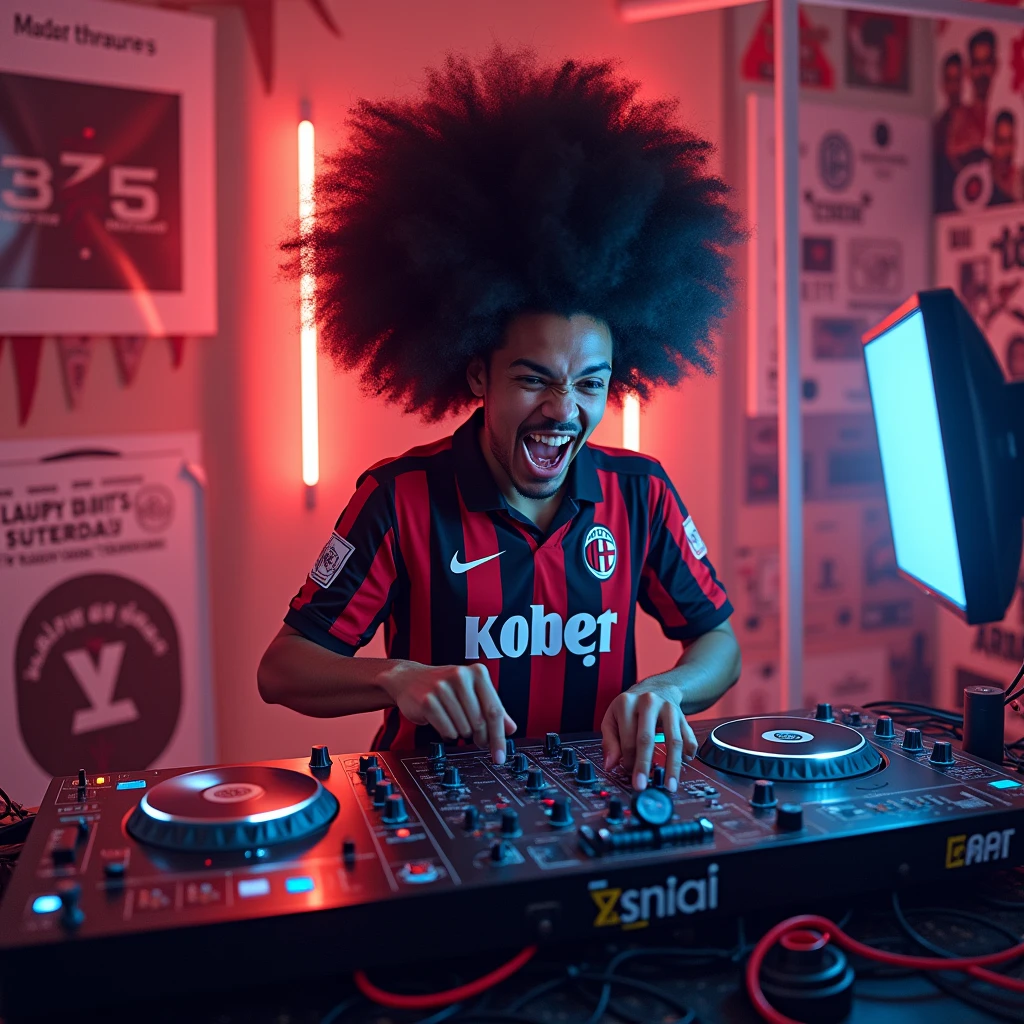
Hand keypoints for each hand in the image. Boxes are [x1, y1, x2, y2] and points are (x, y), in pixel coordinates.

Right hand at [381, 661, 515, 763]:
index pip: (495, 710)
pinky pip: (447, 730)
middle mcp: (461, 676)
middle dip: (480, 737)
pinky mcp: (428, 701)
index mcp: (477, 673)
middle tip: (477, 739)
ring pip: (464, 728)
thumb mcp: (471, 692)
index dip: (499, 737)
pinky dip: (448, 734)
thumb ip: (493, 708)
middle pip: (480, 722)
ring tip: (455, 722)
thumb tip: (510, 728)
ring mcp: (442, 688)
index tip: (500, 756)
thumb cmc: (444, 686)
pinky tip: (443, 723)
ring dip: (462, 733)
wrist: (408, 679)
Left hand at [601, 679, 696, 790]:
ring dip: (672, 766)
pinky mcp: (683, 717)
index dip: (627, 759)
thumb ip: (609, 741)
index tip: (628, 773)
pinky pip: (689, 737)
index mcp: (627, 703)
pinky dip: (689, 752)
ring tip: (669, 784)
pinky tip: (685, 763)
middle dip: (644, 765)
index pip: (627, 737)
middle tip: (642, 784)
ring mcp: (668, 709)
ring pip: (673, 741)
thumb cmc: (631, 707)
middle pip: (647, 738)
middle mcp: (649, 703)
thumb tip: (609, 764)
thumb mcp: (612, 718)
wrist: (656, 688)